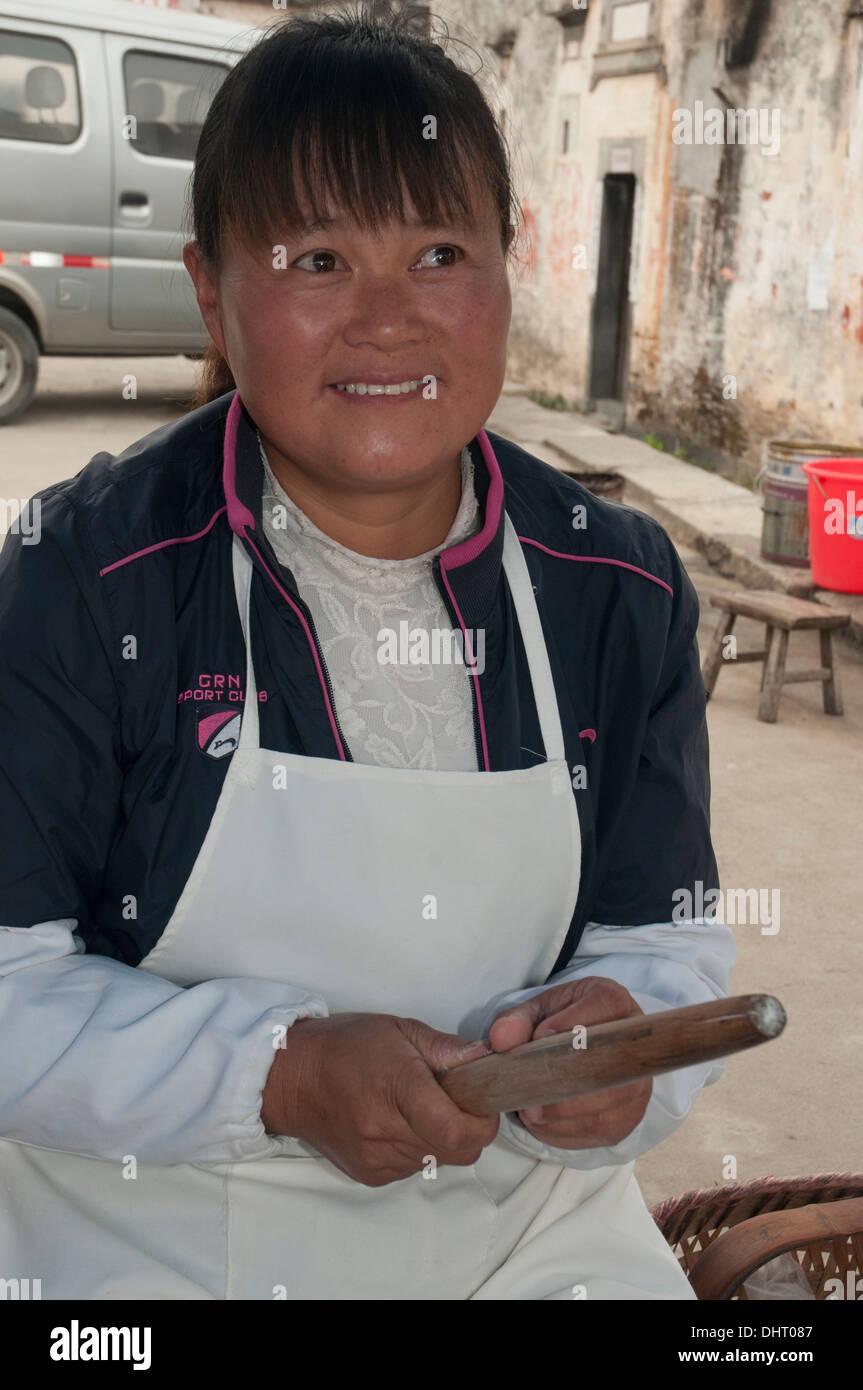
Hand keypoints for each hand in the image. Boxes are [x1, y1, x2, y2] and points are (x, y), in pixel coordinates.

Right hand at [261, 1012, 498, 1186]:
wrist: (292, 1079)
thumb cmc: (346, 1046)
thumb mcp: (400, 1029)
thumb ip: (446, 1049)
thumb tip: (486, 1060)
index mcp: (397, 1087)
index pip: (457, 1131)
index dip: (483, 1121)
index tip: (482, 1099)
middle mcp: (385, 1131)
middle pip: (458, 1151)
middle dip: (469, 1129)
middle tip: (455, 1100)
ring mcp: (377, 1159)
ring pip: (439, 1161)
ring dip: (443, 1138)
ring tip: (419, 1107)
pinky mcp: (370, 1175)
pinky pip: (415, 1167)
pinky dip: (419, 1147)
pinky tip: (399, 1122)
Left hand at [488, 977, 651, 1149]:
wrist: (578, 1050)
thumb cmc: (557, 1024)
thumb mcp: (534, 1012)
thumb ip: (515, 1021)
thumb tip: (500, 1039)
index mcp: (615, 1003)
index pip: (605, 1009)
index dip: (570, 1025)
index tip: (539, 1037)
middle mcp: (635, 1045)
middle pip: (606, 1069)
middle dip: (560, 1081)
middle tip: (528, 1089)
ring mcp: (636, 1087)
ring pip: (601, 1109)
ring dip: (557, 1113)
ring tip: (528, 1108)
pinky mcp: (626, 1120)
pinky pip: (595, 1133)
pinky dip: (561, 1131)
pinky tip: (543, 1121)